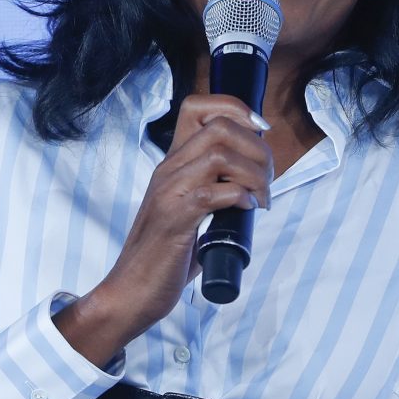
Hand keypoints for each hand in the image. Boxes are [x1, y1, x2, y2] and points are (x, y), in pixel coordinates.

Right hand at [54, 94, 271, 365]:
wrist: (131, 292)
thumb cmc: (165, 255)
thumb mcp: (190, 210)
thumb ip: (212, 189)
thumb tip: (251, 183)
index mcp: (172, 163)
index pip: (198, 106)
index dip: (235, 108)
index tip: (260, 133)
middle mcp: (169, 169)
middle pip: (219, 127)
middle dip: (257, 148)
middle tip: (267, 180)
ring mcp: (170, 192)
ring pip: (220, 154)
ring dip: (254, 174)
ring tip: (262, 199)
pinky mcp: (176, 218)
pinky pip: (215, 193)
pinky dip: (241, 198)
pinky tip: (247, 211)